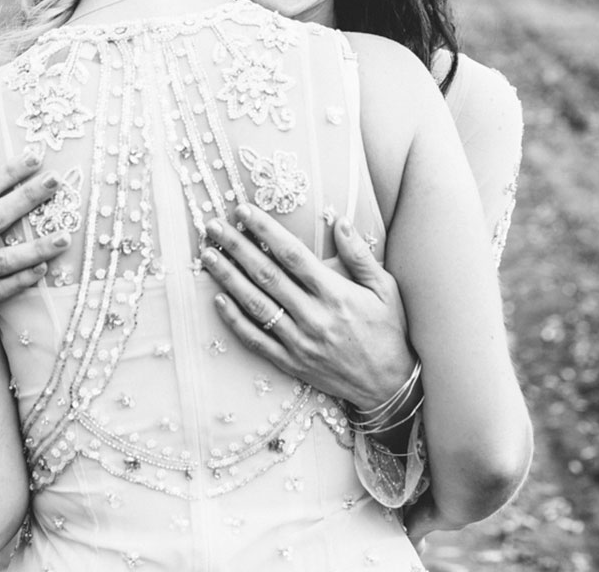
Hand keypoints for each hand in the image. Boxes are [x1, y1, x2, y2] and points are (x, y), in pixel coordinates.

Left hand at [202, 204, 414, 410]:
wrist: (390, 386)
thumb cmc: (389, 331)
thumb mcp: (385, 288)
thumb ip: (360, 255)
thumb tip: (339, 220)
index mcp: (336, 294)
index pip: (293, 254)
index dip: (266, 231)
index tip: (245, 211)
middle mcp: (314, 316)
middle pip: (267, 275)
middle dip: (237, 248)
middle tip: (214, 226)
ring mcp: (300, 342)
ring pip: (256, 305)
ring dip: (228, 279)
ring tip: (208, 256)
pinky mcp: (292, 363)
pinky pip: (257, 341)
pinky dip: (235, 321)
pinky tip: (218, 301)